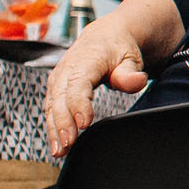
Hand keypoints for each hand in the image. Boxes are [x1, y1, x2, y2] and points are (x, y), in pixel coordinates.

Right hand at [43, 22, 150, 155]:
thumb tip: (137, 81)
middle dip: (62, 122)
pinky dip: (52, 127)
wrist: (103, 37)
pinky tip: (57, 145)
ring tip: (60, 151)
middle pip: (60, 98)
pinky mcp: (55, 88)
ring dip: (54, 129)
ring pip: (51, 106)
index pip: (78, 84)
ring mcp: (58, 78)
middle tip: (68, 144)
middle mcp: (66, 68)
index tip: (84, 123)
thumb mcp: (130, 57)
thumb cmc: (117, 49)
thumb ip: (130, 73)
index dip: (79, 104)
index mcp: (86, 59)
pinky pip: (50, 109)